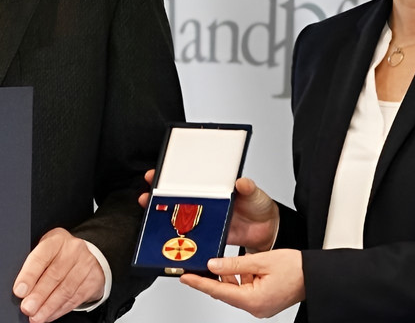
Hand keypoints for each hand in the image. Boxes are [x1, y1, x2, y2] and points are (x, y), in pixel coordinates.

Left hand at [14, 228, 105, 322]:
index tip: (19, 291)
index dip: (29, 275)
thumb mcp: (46, 252)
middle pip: (54, 275)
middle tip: (27, 308)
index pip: (41, 257)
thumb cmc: (59, 255)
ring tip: (36, 317)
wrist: (87, 255)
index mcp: (57, 240)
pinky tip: (49, 315)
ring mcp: (86, 265)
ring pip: (66, 290)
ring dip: (49, 307)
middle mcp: (74, 250)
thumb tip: (21, 291)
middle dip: (39, 295)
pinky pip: (75, 298)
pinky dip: (60, 310)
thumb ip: (34, 267)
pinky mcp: (94, 280)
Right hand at [139, 171, 278, 251]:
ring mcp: (206, 221)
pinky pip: (193, 239)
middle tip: (148, 195)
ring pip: (181, 219)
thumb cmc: (258, 205)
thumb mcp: (254, 192)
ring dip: (165, 219)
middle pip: (177, 199)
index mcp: (213, 190)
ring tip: (152, 216)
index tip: (157, 174)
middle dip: (159, 197)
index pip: (188, 180)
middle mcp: (206, 204)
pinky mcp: (210, 237)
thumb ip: (248, 187)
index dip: (170, 177)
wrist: (267, 230)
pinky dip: (183, 240)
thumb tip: (241, 182)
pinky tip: (172, 240)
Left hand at [180, 249, 304, 317]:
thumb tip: (213, 265)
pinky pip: (246, 290)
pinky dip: (242, 279)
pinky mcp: (264, 302)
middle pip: (226, 292)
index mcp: (253, 300)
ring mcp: (260, 307)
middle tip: (201, 265)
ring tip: (237, 261)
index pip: (219, 291)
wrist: (316, 275)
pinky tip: (247, 267)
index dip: (200, 283)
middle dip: (215, 278)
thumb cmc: (296, 268)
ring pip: (236, 290)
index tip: (186, 277)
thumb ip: (234, 264)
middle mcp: (255, 308)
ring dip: (232, 276)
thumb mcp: (261, 261)